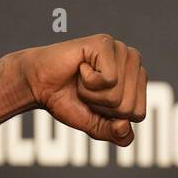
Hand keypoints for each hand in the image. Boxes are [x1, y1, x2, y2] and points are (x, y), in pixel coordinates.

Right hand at [14, 34, 147, 145]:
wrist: (38, 85)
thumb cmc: (69, 102)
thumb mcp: (97, 126)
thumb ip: (117, 135)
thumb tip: (124, 125)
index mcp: (138, 80)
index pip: (138, 114)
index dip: (112, 116)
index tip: (96, 102)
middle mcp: (133, 62)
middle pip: (129, 106)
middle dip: (102, 106)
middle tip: (86, 90)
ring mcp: (121, 50)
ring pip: (118, 94)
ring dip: (93, 94)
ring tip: (83, 79)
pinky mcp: (105, 42)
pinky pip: (109, 79)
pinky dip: (88, 82)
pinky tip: (80, 68)